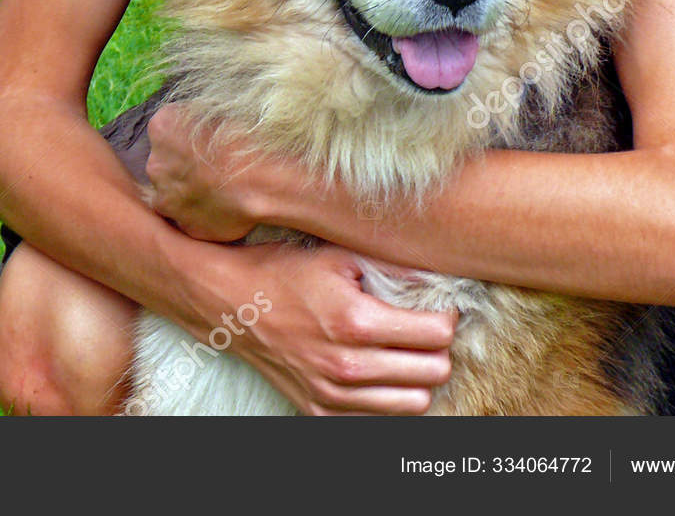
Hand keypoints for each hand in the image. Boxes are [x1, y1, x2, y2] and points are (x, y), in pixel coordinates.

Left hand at [145, 104, 271, 242]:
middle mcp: (155, 165)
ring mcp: (166, 199)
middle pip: (164, 162)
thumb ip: (195, 121)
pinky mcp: (185, 226)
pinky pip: (191, 218)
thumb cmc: (243, 141)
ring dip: (189, 192)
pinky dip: (203, 214)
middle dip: (183, 165)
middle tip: (212, 166)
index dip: (185, 135)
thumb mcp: (217, 112)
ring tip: (219, 189)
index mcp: (161, 128)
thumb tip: (198, 128)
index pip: (165, 127)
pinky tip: (224, 207)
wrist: (260, 182)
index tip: (205, 140)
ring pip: (173, 193)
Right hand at [200, 240, 456, 414]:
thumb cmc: (283, 273)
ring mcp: (333, 393)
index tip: (436, 307)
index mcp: (356, 322)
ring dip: (417, 377)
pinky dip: (387, 397)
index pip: (437, 334)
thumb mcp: (337, 256)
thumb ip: (392, 266)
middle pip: (435, 372)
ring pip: (415, 403)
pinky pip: (379, 417)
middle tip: (422, 329)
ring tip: (403, 352)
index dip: (445, 317)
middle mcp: (347, 365)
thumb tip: (438, 271)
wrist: (229, 303)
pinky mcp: (320, 410)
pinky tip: (376, 371)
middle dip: (437, 348)